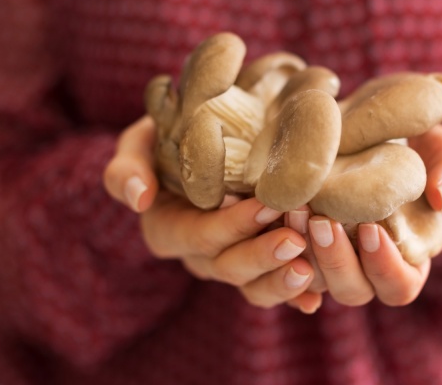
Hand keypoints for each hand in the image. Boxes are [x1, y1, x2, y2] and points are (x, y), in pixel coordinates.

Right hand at [103, 116, 322, 311]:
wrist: (203, 142)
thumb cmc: (168, 139)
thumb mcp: (139, 144)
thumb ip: (128, 167)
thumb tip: (139, 198)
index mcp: (168, 230)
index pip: (200, 235)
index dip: (232, 225)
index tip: (266, 204)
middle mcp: (198, 255)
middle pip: (229, 266)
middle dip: (262, 255)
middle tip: (295, 240)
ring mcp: (228, 264)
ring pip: (252, 286)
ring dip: (280, 282)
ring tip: (308, 270)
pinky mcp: (257, 267)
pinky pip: (273, 288)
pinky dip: (294, 298)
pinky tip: (314, 301)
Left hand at [284, 124, 441, 308]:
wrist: (366, 123)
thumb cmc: (414, 143)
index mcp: (407, 259)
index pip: (399, 287)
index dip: (385, 267)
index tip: (371, 229)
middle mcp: (364, 268)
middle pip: (351, 290)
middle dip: (334, 259)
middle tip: (319, 219)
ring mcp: (326, 258)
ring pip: (310, 279)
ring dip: (300, 251)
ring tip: (294, 209)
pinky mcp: (294, 241)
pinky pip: (276, 261)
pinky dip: (271, 242)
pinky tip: (266, 213)